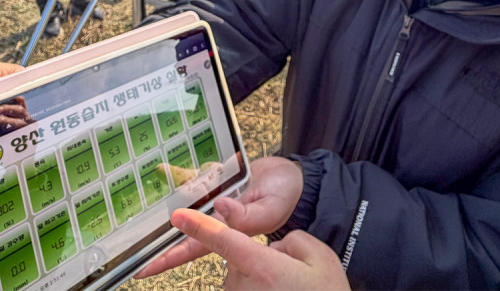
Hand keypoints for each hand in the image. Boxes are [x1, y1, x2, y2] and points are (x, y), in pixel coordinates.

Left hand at [135, 156, 303, 276]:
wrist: (294, 175)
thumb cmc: (285, 196)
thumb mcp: (270, 208)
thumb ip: (246, 214)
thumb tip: (221, 208)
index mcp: (227, 232)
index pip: (190, 249)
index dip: (166, 259)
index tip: (142, 268)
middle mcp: (215, 216)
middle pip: (180, 228)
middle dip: (156, 235)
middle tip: (127, 241)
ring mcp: (214, 197)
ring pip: (182, 201)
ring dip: (164, 201)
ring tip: (136, 204)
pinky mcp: (217, 178)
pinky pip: (192, 176)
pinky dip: (179, 173)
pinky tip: (163, 169)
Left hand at [169, 209, 349, 290]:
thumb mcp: (321, 258)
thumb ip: (292, 240)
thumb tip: (273, 247)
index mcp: (263, 268)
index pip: (223, 241)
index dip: (199, 226)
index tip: (178, 216)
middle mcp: (245, 287)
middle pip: (240, 257)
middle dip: (258, 256)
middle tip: (291, 273)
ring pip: (243, 275)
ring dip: (259, 277)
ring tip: (289, 289)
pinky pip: (246, 289)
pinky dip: (259, 289)